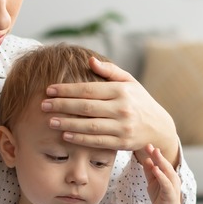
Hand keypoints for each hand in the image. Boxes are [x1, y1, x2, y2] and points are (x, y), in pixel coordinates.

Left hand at [41, 57, 179, 164]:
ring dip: (67, 123)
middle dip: (62, 105)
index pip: (88, 89)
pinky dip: (80, 138)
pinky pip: (97, 141)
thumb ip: (109, 71)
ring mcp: (122, 127)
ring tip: (50, 121)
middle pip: (86, 107)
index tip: (49, 90)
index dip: (67, 90)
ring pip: (89, 125)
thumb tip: (90, 60)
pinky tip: (65, 135)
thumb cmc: (138, 101)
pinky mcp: (122, 142)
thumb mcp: (129, 82)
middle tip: (43, 104)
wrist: (159, 127)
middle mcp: (122, 108)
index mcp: (121, 90)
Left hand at [142, 144, 183, 203]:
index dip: (154, 154)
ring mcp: (173, 186)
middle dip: (157, 155)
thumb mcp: (152, 183)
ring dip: (160, 162)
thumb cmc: (160, 198)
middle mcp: (172, 178)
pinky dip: (161, 176)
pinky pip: (166, 184)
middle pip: (165, 164)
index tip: (147, 144)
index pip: (160, 162)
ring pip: (167, 172)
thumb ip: (150, 172)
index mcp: (168, 175)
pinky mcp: (171, 194)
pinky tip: (156, 170)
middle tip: (150, 145)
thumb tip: (147, 159)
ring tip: (154, 153)